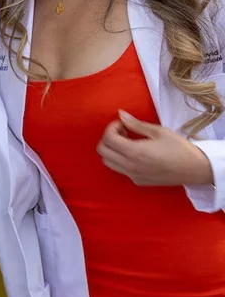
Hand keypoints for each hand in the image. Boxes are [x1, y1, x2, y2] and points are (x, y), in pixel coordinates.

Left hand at [97, 110, 213, 185]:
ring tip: (128, 142)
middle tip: (123, 132)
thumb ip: (136, 124)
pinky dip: (120, 159)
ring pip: (108, 162)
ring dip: (112, 150)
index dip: (111, 127)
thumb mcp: (158, 131)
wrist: (195, 169)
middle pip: (102, 151)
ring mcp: (132, 176)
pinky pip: (119, 169)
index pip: (107, 139)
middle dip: (108, 138)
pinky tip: (135, 153)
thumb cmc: (179, 148)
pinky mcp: (137, 181)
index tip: (123, 123)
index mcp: (134, 152)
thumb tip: (120, 114)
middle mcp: (129, 166)